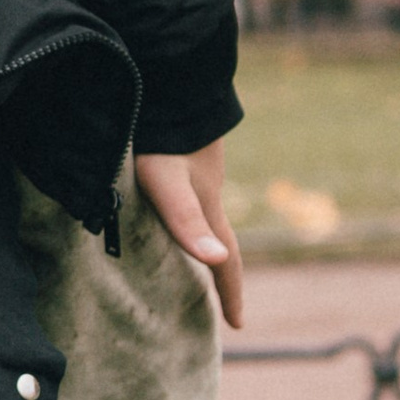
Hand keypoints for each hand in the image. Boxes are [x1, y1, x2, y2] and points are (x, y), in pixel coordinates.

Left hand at [134, 140, 244, 328]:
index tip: (237, 325)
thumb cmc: (162, 135)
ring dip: (200, 238)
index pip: (225, 259)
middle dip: (218, 271)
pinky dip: (183, 210)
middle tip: (216, 298)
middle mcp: (206, 190)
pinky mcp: (179, 149)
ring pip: (200, 213)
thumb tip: (217, 262)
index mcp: (207, 206)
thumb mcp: (169, 183)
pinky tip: (167, 203)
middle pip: (216, 238)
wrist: (170, 75)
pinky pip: (185, 191)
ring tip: (189, 258)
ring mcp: (195, 169)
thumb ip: (187, 222)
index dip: (230, 293)